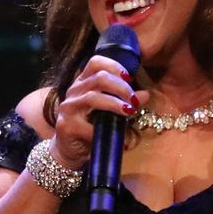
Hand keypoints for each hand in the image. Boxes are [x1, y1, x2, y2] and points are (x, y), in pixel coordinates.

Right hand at [51, 53, 148, 169]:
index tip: (129, 78)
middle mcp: (73, 91)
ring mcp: (68, 108)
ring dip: (115, 103)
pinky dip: (106, 130)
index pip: (95, 62)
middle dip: (121, 87)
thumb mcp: (110, 112)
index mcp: (82, 83)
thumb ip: (124, 101)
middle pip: (99, 77)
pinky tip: (117, 136)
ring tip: (129, 111)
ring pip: (93, 97)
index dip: (114, 66)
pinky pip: (89, 125)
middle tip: (133, 100)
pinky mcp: (66, 126)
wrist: (70, 151)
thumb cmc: (90, 128)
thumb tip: (145, 94)